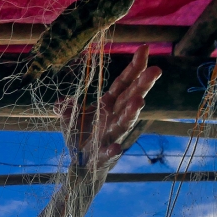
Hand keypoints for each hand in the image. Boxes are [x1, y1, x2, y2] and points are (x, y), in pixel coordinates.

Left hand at [58, 45, 161, 171]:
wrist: (81, 166)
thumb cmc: (81, 137)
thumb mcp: (69, 118)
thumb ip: (67, 107)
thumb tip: (61, 102)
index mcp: (108, 105)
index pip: (124, 83)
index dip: (134, 68)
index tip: (145, 49)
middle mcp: (114, 118)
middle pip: (131, 99)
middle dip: (143, 85)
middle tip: (156, 70)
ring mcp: (111, 136)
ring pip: (124, 123)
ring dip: (132, 112)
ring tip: (140, 101)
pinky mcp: (104, 156)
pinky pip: (109, 153)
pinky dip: (113, 151)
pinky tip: (116, 148)